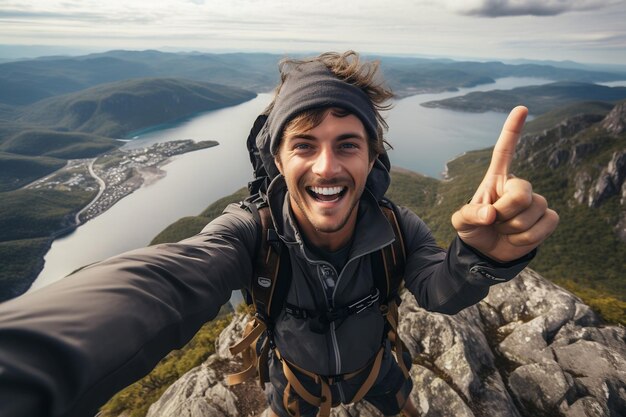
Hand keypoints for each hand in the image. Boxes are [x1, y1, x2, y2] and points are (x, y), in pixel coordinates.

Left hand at [451, 106, 558, 262]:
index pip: (504, 151)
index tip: (521, 108)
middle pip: (522, 192)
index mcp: (496, 180)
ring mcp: (535, 201)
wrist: (487, 252)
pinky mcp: (548, 218)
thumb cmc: (474, 230)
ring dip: (514, 228)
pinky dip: (528, 237)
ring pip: (533, 211)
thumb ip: (470, 215)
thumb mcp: (461, 222)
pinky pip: (546, 224)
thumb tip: (490, 214)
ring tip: (504, 230)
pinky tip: (518, 237)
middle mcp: (518, 186)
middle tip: (495, 221)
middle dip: (505, 213)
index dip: (512, 130)